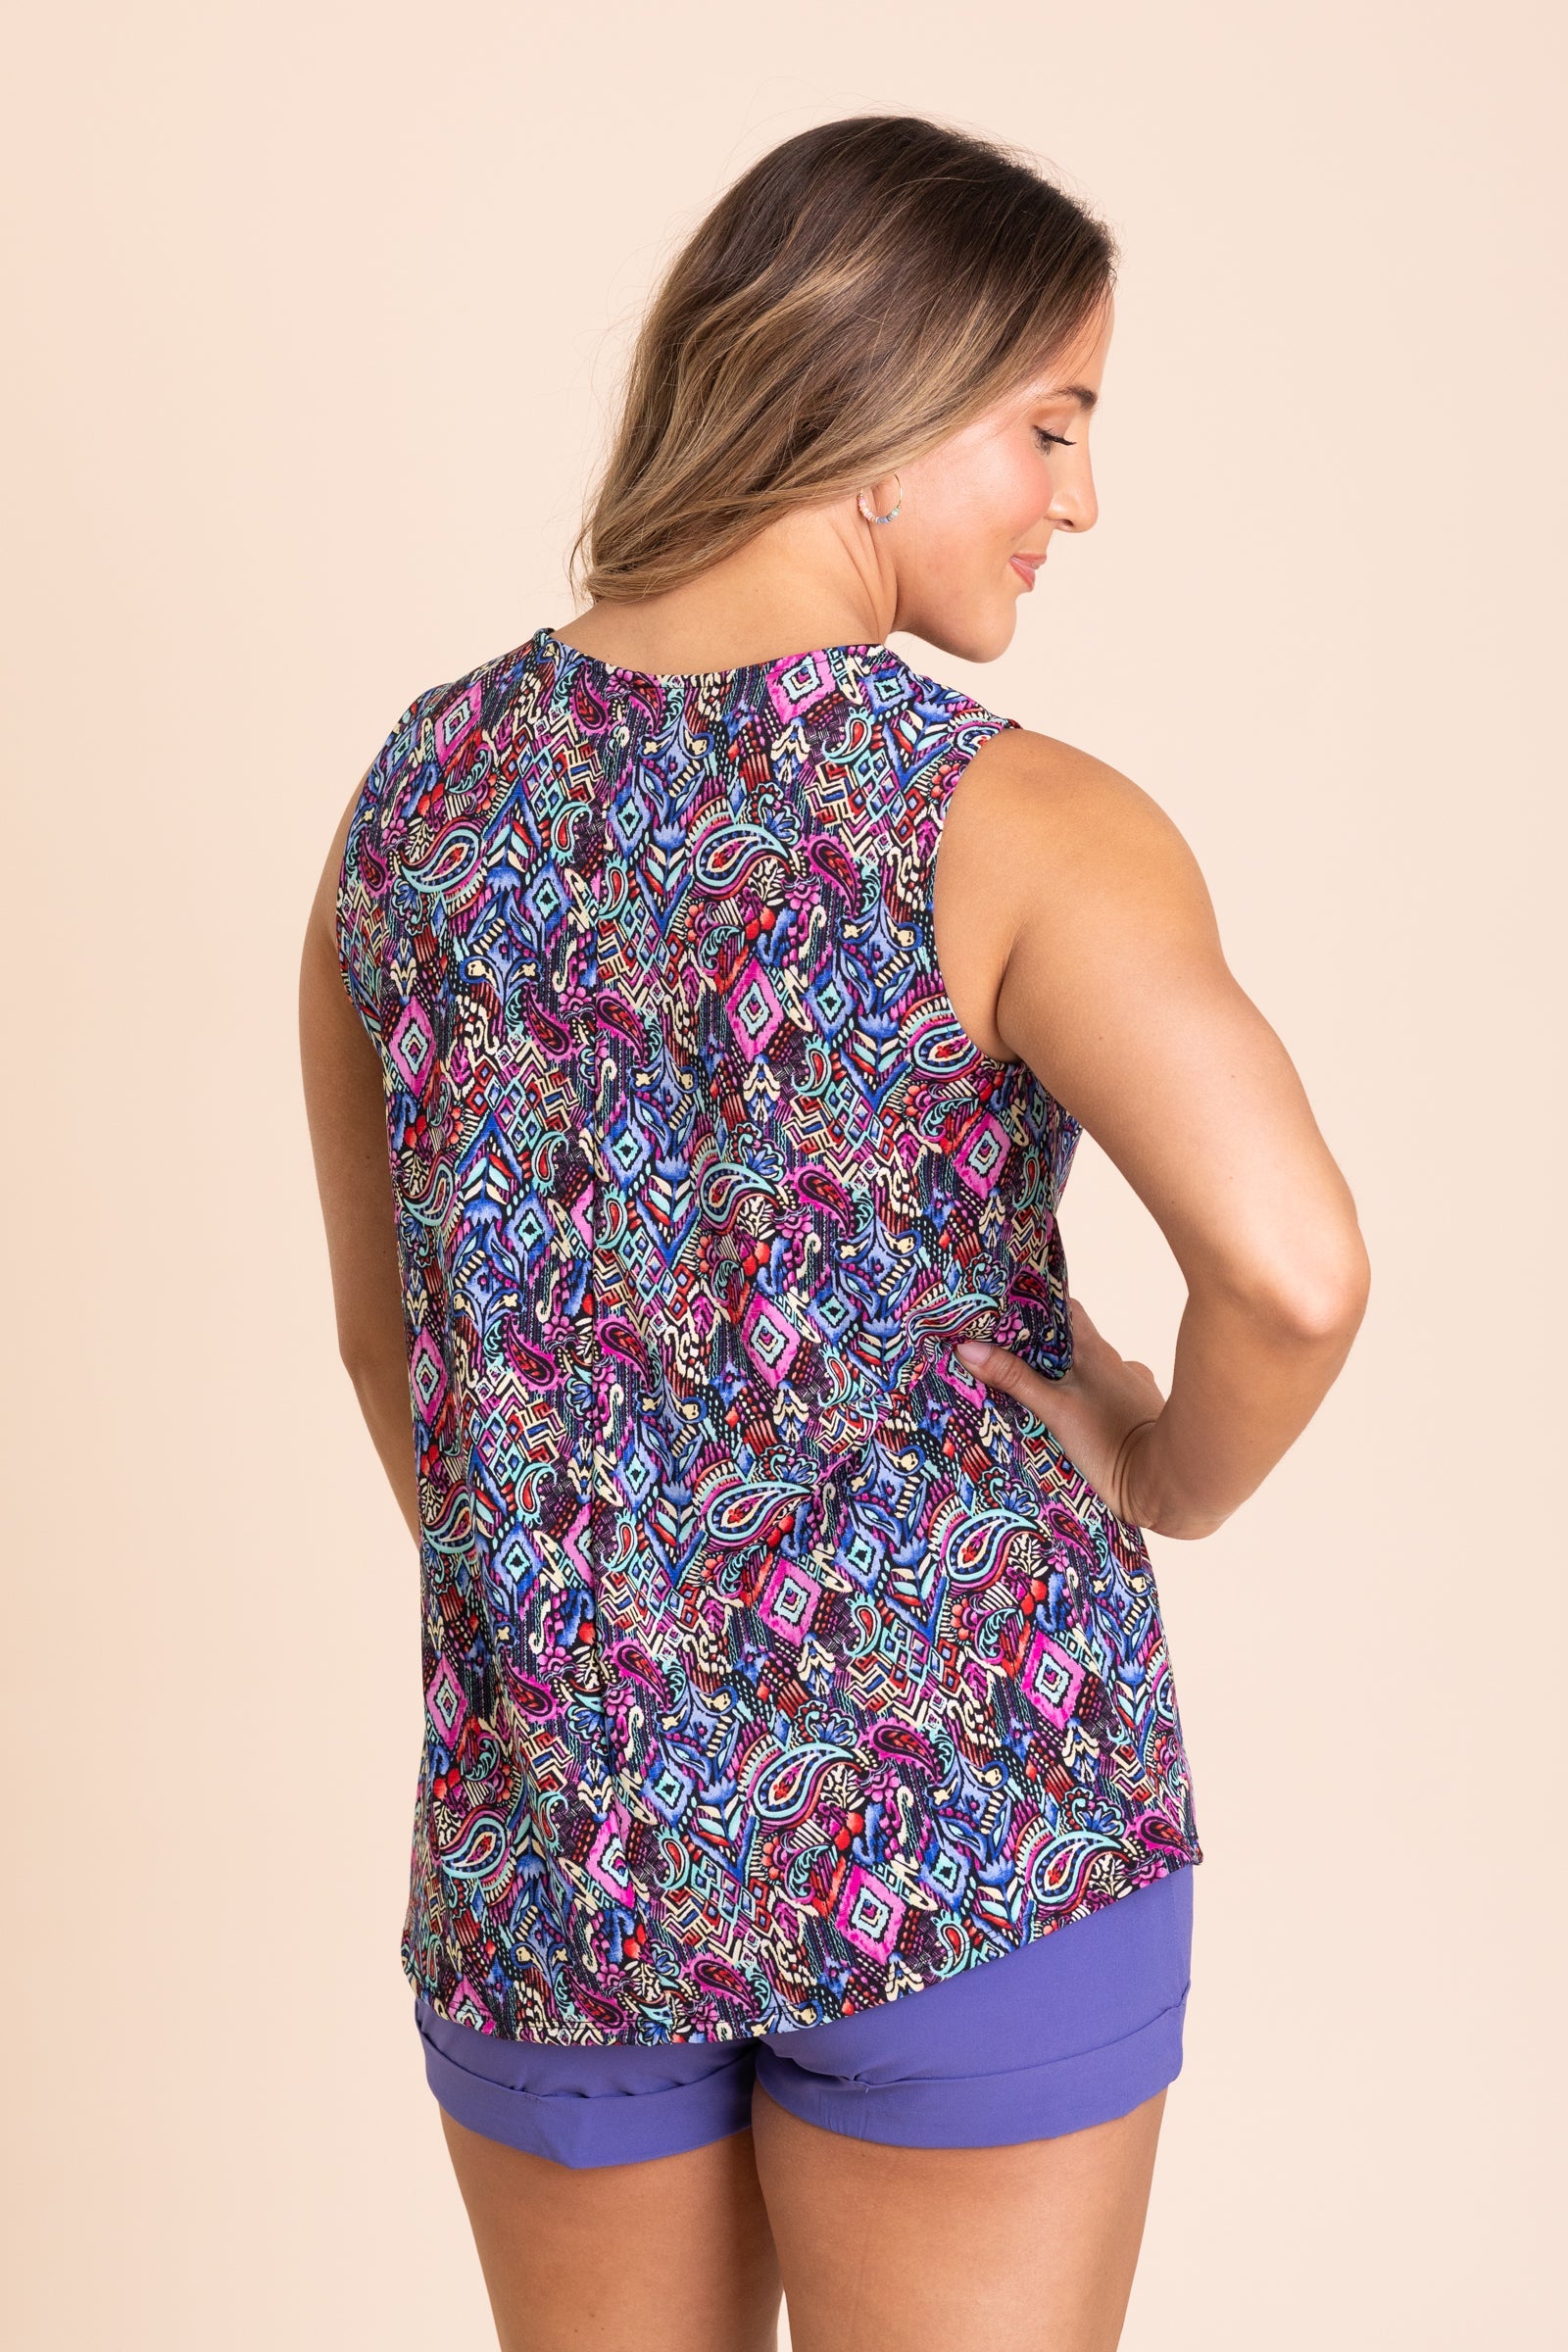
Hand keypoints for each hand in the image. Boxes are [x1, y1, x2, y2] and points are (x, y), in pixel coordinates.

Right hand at [955, 1295, 1166, 1527]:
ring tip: (1039, 1400)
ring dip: (1071, 1382)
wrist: (1169, 1481)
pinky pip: (1111, 1402)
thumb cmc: (1112, 1440)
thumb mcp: (1054, 1410)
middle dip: (1045, 1353)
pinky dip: (1092, 1406)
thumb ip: (1014, 1380)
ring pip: (1094, 1376)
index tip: (1009, 1310)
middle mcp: (1120, 1364)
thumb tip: (968, 1348)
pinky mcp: (1143, 1418)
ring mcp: (1135, 1390)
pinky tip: (1077, 1426)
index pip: (1066, 1311)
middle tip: (1009, 1362)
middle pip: (1076, 1346)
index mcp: (1097, 1351)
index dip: (1038, 1307)